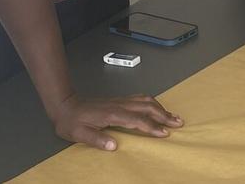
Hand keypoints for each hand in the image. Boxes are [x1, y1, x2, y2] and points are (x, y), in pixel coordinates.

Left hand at [51, 94, 183, 150]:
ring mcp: (121, 101)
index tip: (165, 133)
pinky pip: (141, 98)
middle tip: (179, 123)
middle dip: (165, 115)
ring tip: (173, 116)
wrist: (65, 105)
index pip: (138, 120)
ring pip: (146, 100)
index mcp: (112, 114)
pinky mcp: (120, 100)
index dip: (152, 127)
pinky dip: (153, 103)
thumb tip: (114, 146)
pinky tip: (157, 107)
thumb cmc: (72, 122)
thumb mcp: (79, 134)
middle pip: (148, 107)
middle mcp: (120, 105)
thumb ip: (97, 140)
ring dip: (161, 108)